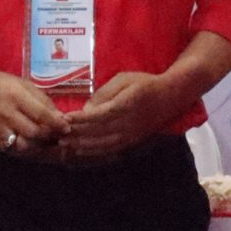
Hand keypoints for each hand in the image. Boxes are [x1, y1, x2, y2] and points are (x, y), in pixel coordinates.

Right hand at [0, 66, 69, 153]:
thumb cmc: (1, 83)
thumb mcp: (23, 84)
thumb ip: (42, 100)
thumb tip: (60, 117)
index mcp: (17, 96)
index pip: (42, 114)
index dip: (57, 124)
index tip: (66, 128)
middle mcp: (7, 112)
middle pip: (34, 132)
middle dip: (48, 136)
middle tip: (56, 135)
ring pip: (23, 144)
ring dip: (36, 145)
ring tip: (42, 140)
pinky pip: (11, 148)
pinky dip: (22, 148)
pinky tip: (28, 143)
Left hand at [60, 70, 179, 163]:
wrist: (171, 96)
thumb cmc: (145, 82)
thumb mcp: (124, 79)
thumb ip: (104, 93)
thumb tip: (86, 109)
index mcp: (127, 104)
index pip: (100, 114)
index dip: (81, 119)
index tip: (65, 118)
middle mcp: (129, 122)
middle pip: (99, 131)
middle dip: (77, 134)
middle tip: (58, 135)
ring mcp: (132, 133)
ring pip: (103, 143)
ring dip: (83, 145)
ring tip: (65, 144)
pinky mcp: (133, 140)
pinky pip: (111, 148)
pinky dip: (95, 151)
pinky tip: (82, 150)